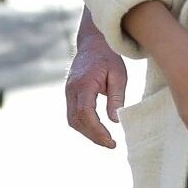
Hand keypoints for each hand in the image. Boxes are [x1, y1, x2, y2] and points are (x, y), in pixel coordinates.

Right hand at [66, 29, 127, 148]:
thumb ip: (117, 98)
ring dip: (88, 133)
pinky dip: (84, 125)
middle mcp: (71, 89)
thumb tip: (115, 121)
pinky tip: (98, 130)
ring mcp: (68, 92)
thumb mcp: (119, 76)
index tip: (111, 141)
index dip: (97, 130)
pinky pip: (73, 114)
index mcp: (83, 84)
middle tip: (111, 144)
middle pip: (76, 120)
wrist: (93, 43)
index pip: (85, 113)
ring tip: (106, 140)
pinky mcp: (70, 94)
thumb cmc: (108, 58)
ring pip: (72, 120)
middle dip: (93, 136)